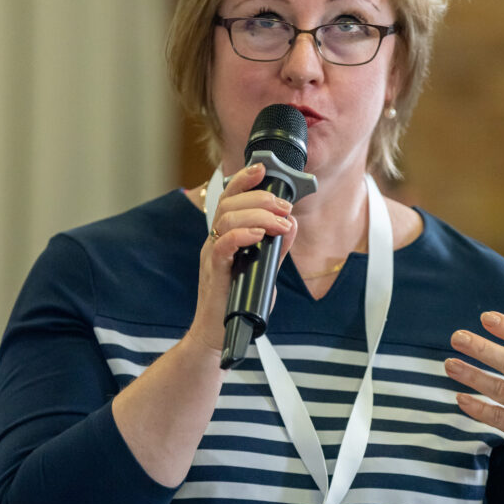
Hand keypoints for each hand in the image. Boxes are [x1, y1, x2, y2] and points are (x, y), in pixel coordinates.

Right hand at [187, 162, 297, 352]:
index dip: (244, 180)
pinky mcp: (213, 272)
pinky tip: (259, 235)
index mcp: (224, 235)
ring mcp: (211, 254)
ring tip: (279, 222)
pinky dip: (242, 235)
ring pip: (227, 218)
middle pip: (230, 202)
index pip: (230, 198)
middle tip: (285, 206)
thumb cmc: (238, 303)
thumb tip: (291, 224)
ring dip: (258, 214)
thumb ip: (277, 247)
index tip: (263, 169)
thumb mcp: (264, 269)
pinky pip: (222, 244)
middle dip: (261, 197)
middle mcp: (215, 240)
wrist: (221, 334)